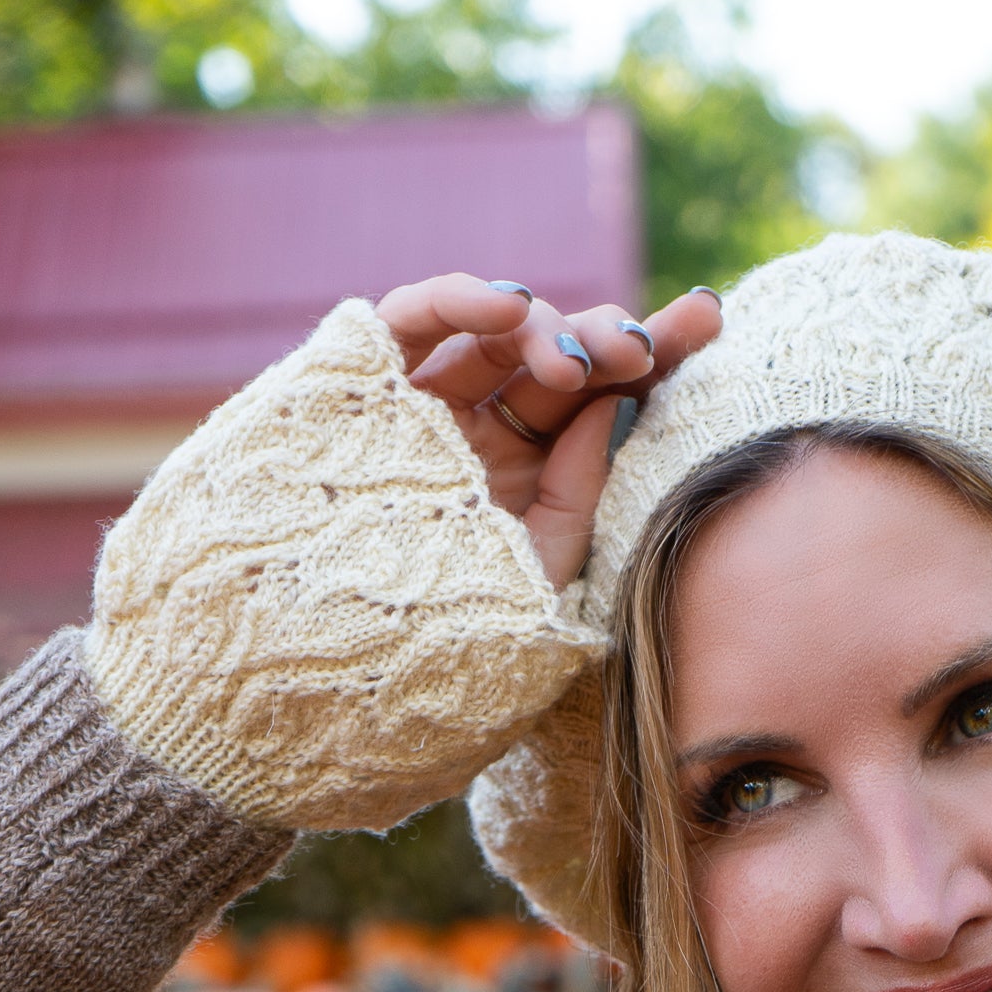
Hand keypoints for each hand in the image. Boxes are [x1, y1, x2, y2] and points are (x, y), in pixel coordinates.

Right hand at [86, 278, 719, 833]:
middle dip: (611, 337)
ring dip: (545, 326)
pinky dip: (456, 301)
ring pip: (490, 336)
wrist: (284, 690)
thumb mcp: (526, 590)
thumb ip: (574, 502)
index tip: (707, 324)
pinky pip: (406, 322)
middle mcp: (474, 446)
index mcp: (524, 493)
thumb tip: (611, 405)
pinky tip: (510, 309)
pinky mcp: (349, 389)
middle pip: (556, 366)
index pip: (598, 412)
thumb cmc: (415, 661)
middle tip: (646, 342)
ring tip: (577, 355)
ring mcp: (414, 414)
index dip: (653, 362)